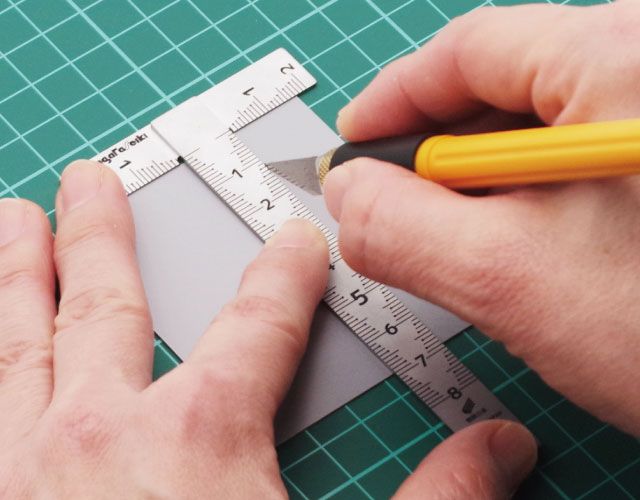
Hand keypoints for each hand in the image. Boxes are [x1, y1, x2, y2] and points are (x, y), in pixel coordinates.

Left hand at [0, 161, 535, 497]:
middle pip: (107, 304)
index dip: (284, 273)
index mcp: (201, 436)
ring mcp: (25, 470)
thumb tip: (503, 448)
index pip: (260, 321)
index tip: (292, 239)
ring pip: (19, 343)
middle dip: (101, 235)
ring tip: (10, 223)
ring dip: (18, 277)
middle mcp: (100, 436)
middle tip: (88, 181)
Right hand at [324, 1, 639, 435]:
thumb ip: (403, 230)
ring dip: (489, 187)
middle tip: (395, 208)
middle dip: (438, 155)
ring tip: (467, 244)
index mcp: (624, 59)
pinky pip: (589, 162)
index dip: (395, 99)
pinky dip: (540, 201)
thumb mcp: (512, 282)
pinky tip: (534, 248)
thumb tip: (350, 197)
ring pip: (548, 133)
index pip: (470, 51)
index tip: (353, 143)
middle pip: (509, 90)